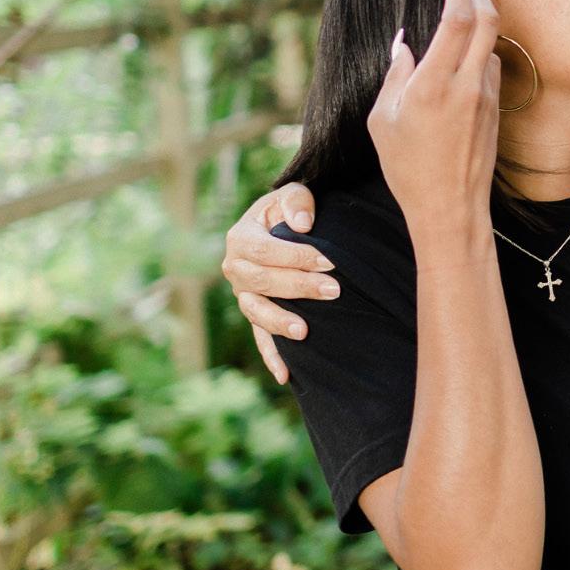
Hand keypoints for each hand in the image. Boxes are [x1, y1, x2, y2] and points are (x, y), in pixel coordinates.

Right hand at [221, 182, 332, 383]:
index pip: (265, 250)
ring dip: (280, 322)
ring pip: (256, 311)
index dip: (296, 256)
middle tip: (334, 290)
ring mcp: (243, 295)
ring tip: (305, 331)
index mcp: (241, 237)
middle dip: (298, 287)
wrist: (283, 227)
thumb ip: (297, 201)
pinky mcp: (256, 314)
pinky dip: (271, 356)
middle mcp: (235, 268)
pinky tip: (285, 375)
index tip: (330, 261)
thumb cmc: (290, 211)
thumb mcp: (292, 195)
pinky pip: (259, 338)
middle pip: (261, 282)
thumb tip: (303, 224)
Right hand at [370, 0, 501, 235]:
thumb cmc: (408, 168)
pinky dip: (482, 52)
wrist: (451, 209)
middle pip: (487, 20)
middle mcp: (467, 85)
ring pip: (492, 44)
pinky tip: (464, 58)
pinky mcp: (496, 110)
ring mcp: (487, 97)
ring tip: (461, 15)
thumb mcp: (384, 120)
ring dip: (481, 23)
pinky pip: (492, 68)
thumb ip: (395, 75)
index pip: (457, 19)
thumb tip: (404, 43)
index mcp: (434, 84)